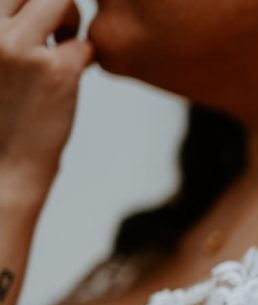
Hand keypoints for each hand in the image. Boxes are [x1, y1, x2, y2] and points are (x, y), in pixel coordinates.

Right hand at [0, 0, 91, 197]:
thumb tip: (33, 5)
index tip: (36, 25)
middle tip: (56, 32)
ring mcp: (20, 48)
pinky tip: (74, 75)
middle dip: (51, 2)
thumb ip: (4, 32)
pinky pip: (83, 44)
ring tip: (63, 47)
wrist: (0, 168)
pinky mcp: (56, 72)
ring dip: (70, 18)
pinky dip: (84, 58)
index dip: (27, 1)